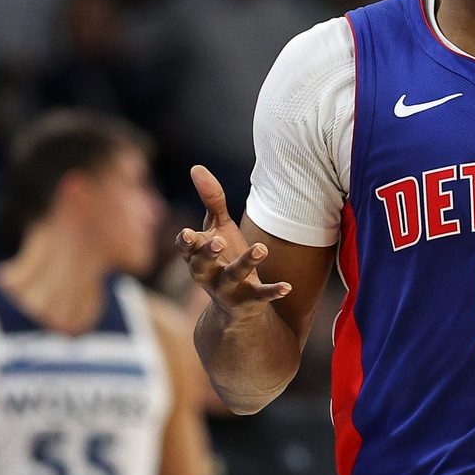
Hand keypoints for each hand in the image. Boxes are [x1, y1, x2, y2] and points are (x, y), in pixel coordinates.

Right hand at [177, 166, 290, 316]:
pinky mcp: (248, 301)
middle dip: (208, 253)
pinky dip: (273, 291)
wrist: (235, 308)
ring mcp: (228, 290)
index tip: (188, 234)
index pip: (186, 248)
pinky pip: (260, 296)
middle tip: (218, 241)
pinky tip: (287, 286)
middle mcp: (208, 274)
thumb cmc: (223, 258)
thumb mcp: (217, 228)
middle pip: (202, 265)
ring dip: (245, 263)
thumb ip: (210, 200)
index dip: (186, 242)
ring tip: (261, 248)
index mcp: (197, 256)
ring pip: (233, 277)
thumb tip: (196, 166)